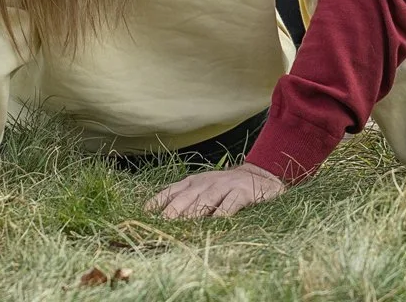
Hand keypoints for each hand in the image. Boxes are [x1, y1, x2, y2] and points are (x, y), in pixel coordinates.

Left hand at [146, 162, 284, 219]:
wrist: (262, 177)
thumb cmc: (228, 189)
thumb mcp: (205, 190)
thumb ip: (187, 202)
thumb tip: (162, 220)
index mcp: (194, 182)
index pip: (171, 191)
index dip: (157, 202)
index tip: (143, 216)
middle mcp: (207, 182)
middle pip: (186, 197)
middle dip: (172, 211)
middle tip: (161, 226)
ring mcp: (225, 186)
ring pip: (206, 200)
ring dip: (194, 213)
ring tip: (183, 227)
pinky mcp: (242, 192)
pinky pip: (230, 204)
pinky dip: (223, 215)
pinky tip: (216, 226)